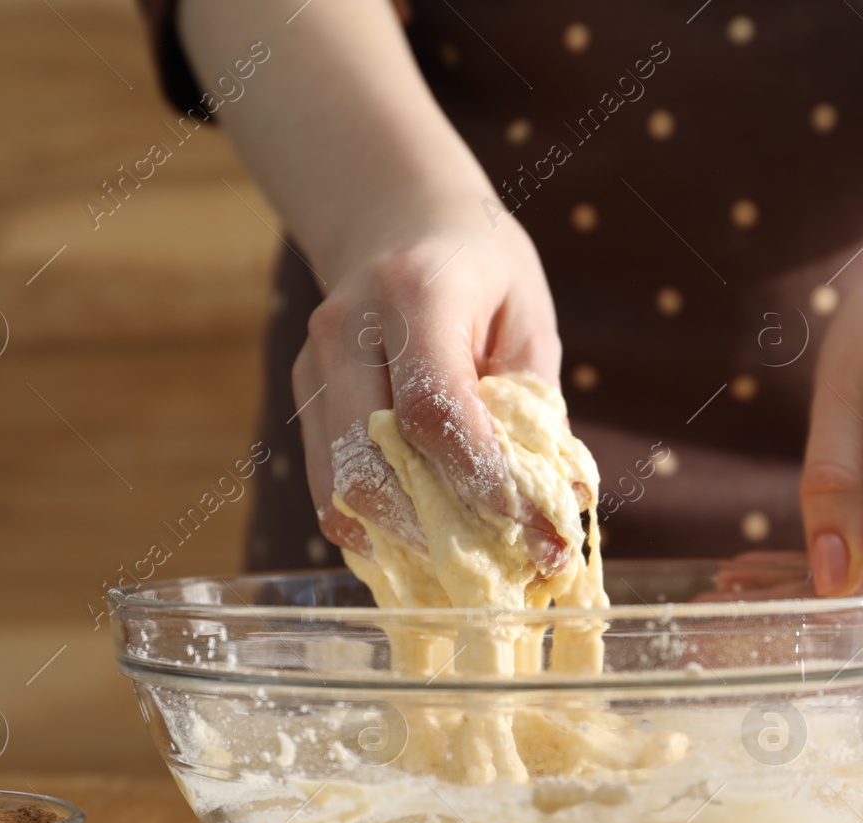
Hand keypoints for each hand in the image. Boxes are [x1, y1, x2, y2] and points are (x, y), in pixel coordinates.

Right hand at [293, 204, 568, 571]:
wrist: (397, 217)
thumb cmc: (480, 271)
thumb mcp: (528, 318)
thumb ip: (537, 408)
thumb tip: (559, 503)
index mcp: (415, 292)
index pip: (433, 410)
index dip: (478, 480)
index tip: (528, 528)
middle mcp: (347, 328)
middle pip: (367, 461)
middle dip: (434, 529)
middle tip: (498, 565)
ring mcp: (313, 364)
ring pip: (338, 486)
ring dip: (401, 540)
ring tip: (464, 565)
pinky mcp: (303, 395)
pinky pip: (330, 483)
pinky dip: (377, 525)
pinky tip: (424, 541)